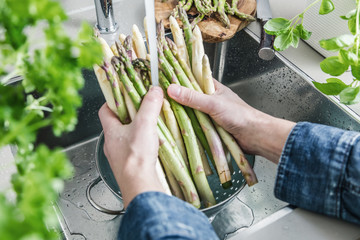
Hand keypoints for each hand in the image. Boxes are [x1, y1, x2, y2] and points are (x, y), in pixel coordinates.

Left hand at [98, 87, 165, 206]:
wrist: (139, 185)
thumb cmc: (135, 157)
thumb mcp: (144, 124)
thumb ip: (149, 105)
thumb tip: (154, 91)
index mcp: (110, 131)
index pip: (104, 110)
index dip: (113, 101)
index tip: (124, 96)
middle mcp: (112, 143)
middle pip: (118, 123)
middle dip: (131, 115)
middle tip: (143, 110)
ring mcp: (119, 156)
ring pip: (127, 137)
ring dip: (139, 131)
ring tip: (151, 127)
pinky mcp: (129, 166)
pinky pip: (134, 150)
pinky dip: (143, 145)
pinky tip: (154, 145)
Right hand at [167, 80, 295, 162]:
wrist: (255, 136)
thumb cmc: (239, 115)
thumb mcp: (213, 104)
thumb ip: (192, 98)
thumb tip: (171, 89)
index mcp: (212, 88)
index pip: (192, 79)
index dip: (179, 79)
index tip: (163, 80)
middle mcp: (210, 100)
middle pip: (189, 98)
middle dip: (177, 100)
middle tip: (159, 100)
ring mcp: (209, 114)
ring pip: (191, 113)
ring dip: (182, 115)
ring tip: (164, 114)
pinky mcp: (210, 128)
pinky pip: (195, 126)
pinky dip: (187, 127)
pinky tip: (177, 128)